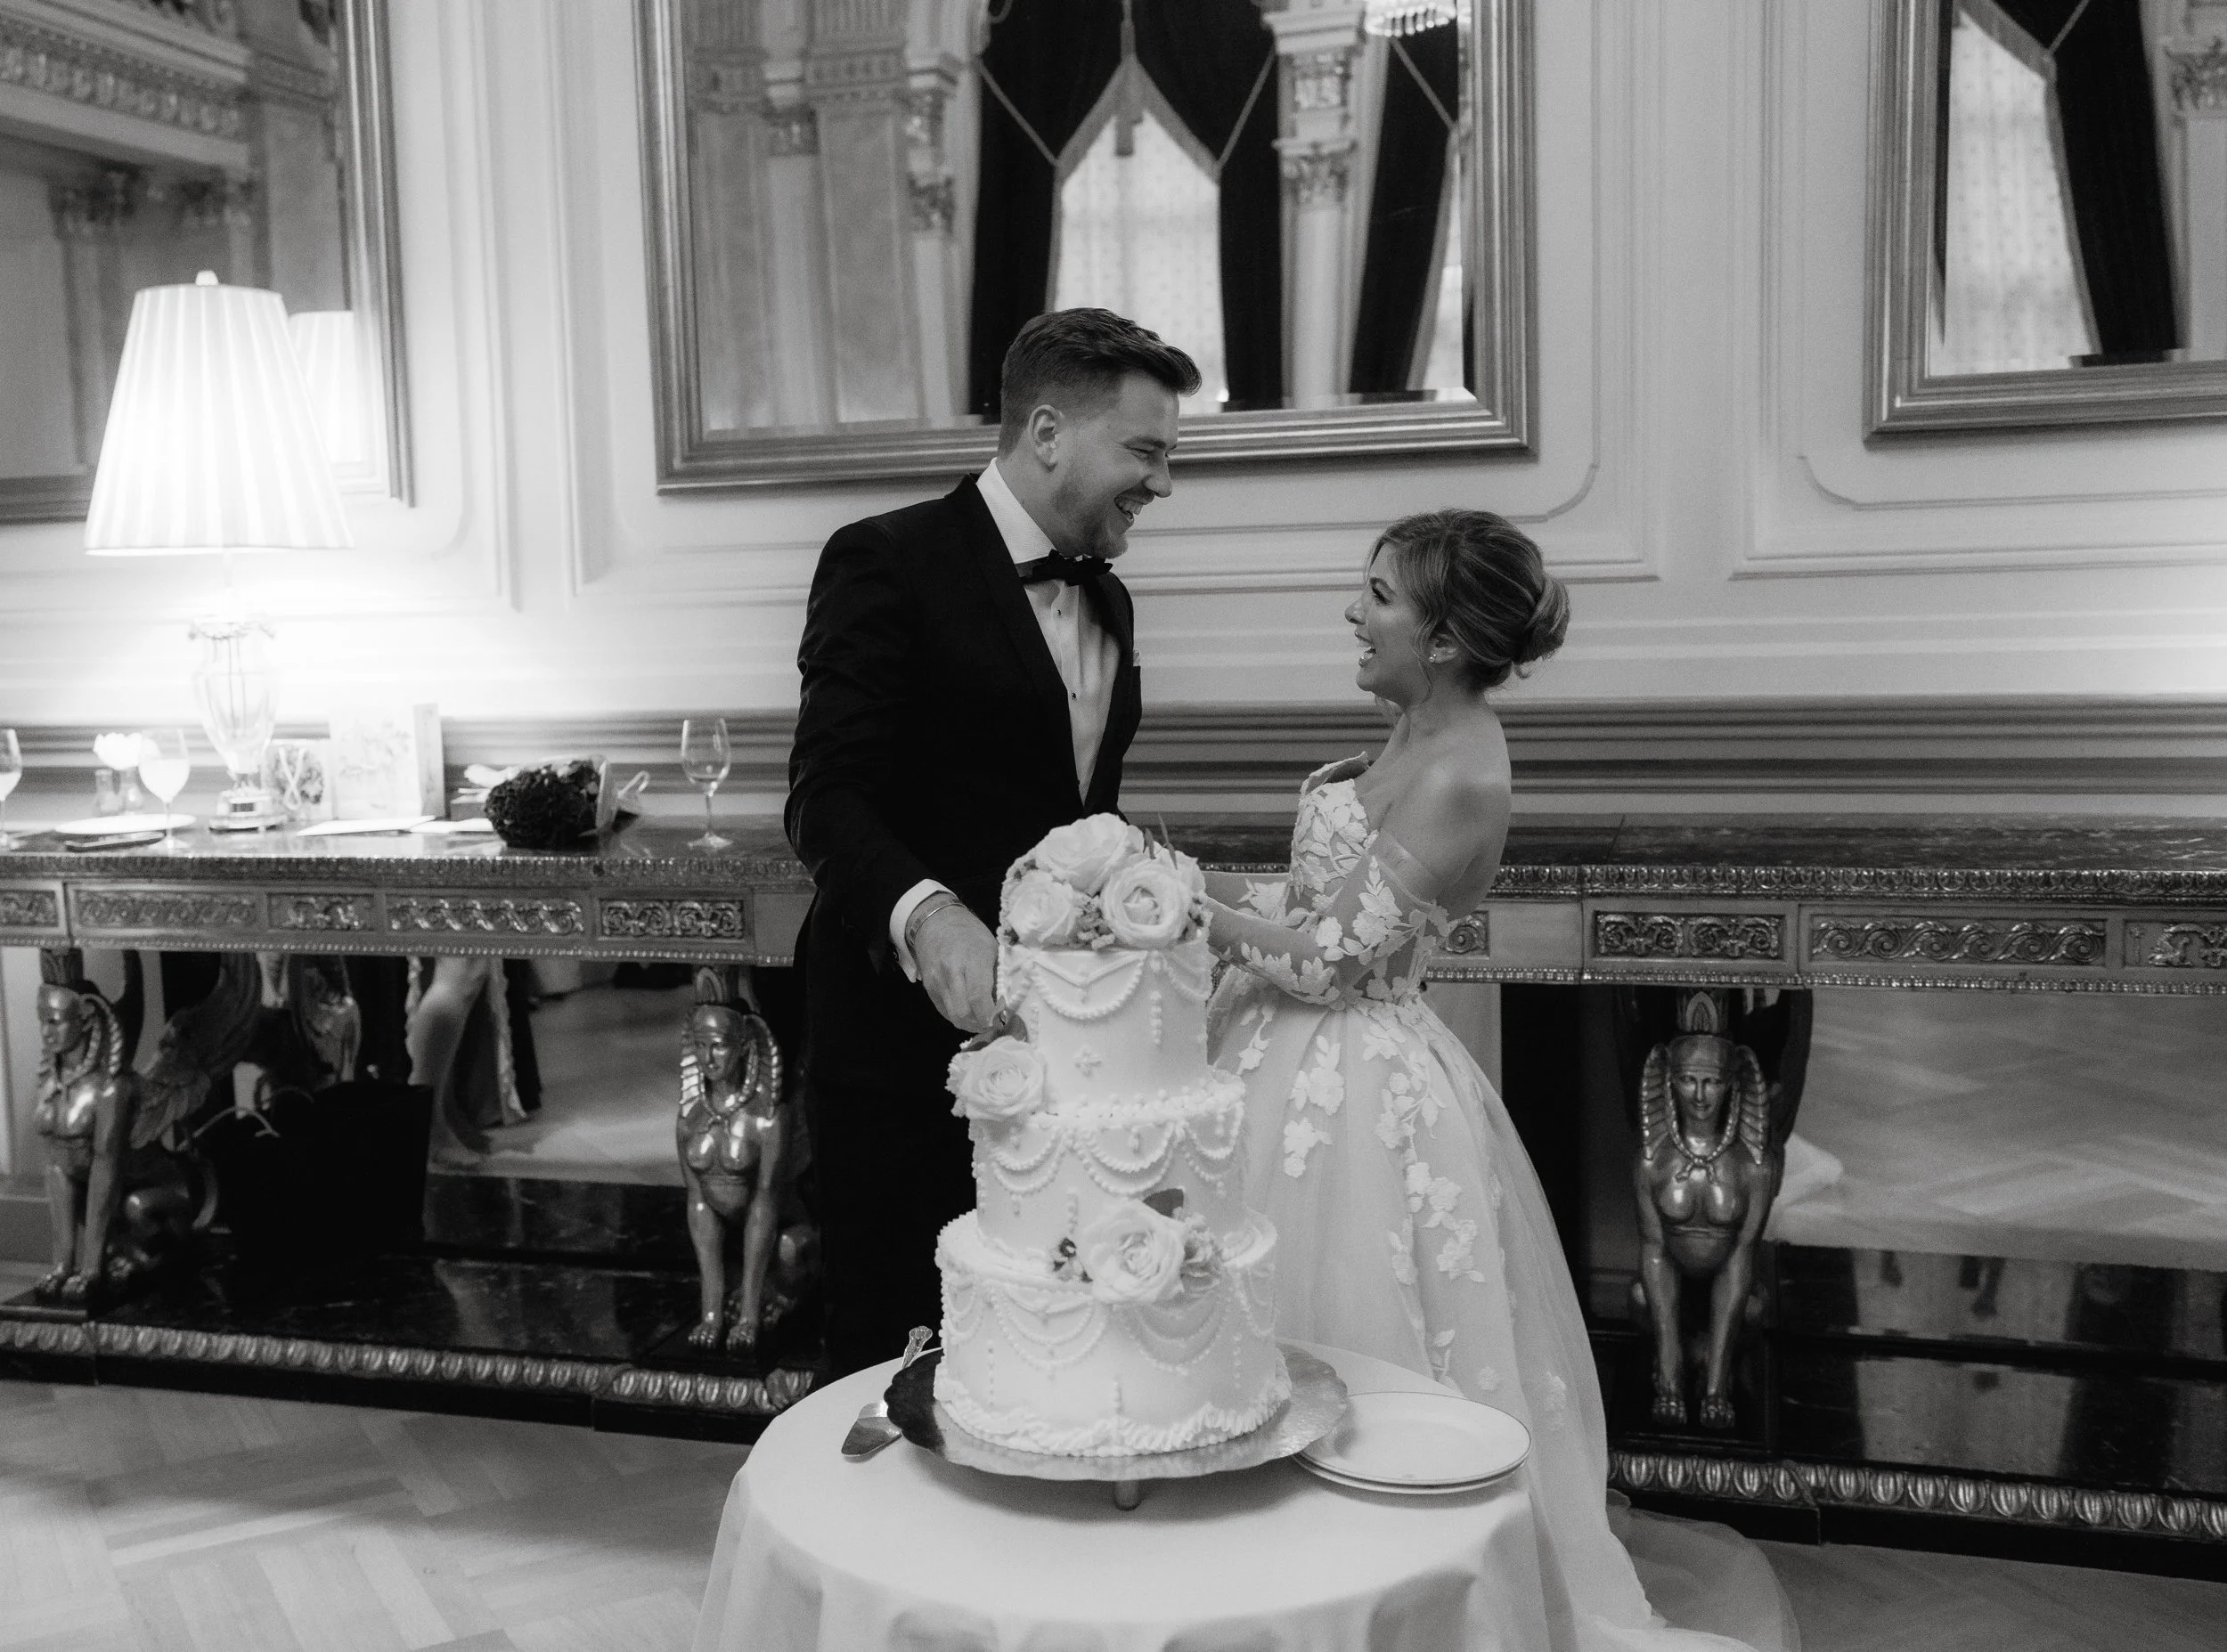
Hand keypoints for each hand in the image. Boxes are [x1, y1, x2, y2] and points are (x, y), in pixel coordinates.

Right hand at [915, 901, 999, 1033]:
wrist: (935, 921)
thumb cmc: (970, 933)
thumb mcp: (991, 948)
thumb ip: (997, 976)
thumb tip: (1004, 1003)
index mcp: (970, 960)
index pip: (978, 996)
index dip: (990, 1015)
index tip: (1002, 1020)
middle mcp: (950, 973)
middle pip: (964, 1013)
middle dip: (981, 1024)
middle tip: (994, 1023)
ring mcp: (936, 982)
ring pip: (953, 1016)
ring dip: (970, 1024)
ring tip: (983, 1021)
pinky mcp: (928, 988)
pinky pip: (945, 1011)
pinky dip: (959, 1017)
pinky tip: (970, 1013)